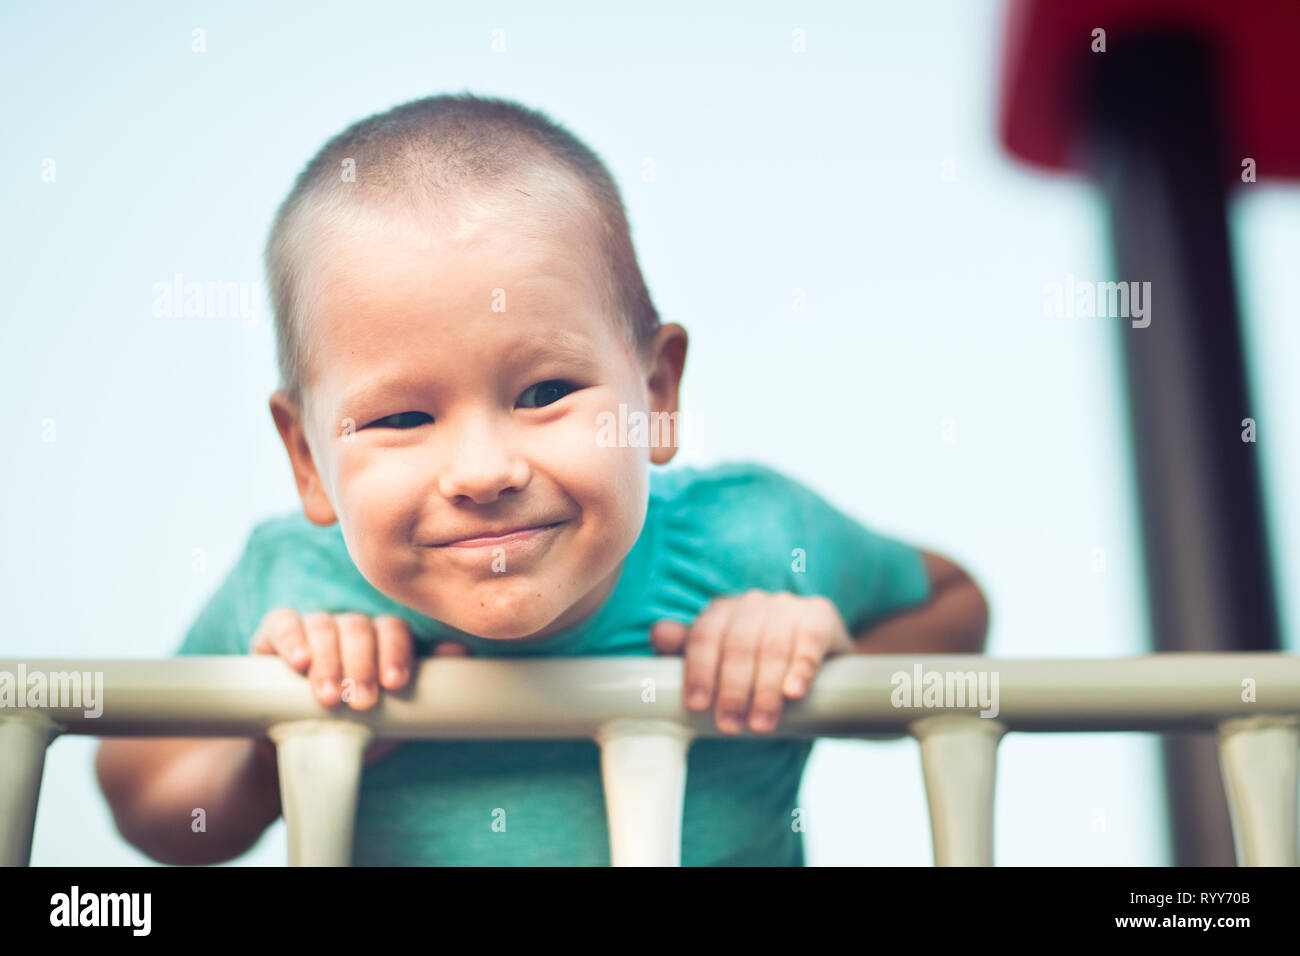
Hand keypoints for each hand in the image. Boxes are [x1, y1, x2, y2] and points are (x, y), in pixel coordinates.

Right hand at [249, 607, 469, 763]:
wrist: (297, 749)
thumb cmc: (354, 727)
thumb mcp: (392, 714)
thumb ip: (426, 685)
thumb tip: (462, 652)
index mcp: (382, 639)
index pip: (394, 630)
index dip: (396, 653)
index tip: (395, 684)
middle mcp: (351, 627)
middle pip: (361, 628)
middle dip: (363, 665)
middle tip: (361, 701)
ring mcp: (314, 627)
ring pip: (325, 625)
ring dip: (329, 660)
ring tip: (329, 697)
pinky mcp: (276, 634)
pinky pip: (284, 622)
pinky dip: (292, 637)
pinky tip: (298, 661)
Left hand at [650, 590, 854, 734]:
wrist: (819, 655)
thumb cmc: (759, 662)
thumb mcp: (723, 660)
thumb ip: (690, 651)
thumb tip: (657, 634)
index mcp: (722, 611)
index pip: (704, 635)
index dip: (699, 670)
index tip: (698, 706)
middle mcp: (753, 603)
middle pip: (738, 644)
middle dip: (732, 689)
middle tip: (730, 726)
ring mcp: (788, 606)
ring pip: (772, 647)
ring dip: (765, 689)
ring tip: (760, 725)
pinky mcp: (820, 616)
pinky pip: (809, 640)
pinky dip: (801, 668)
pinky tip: (794, 693)